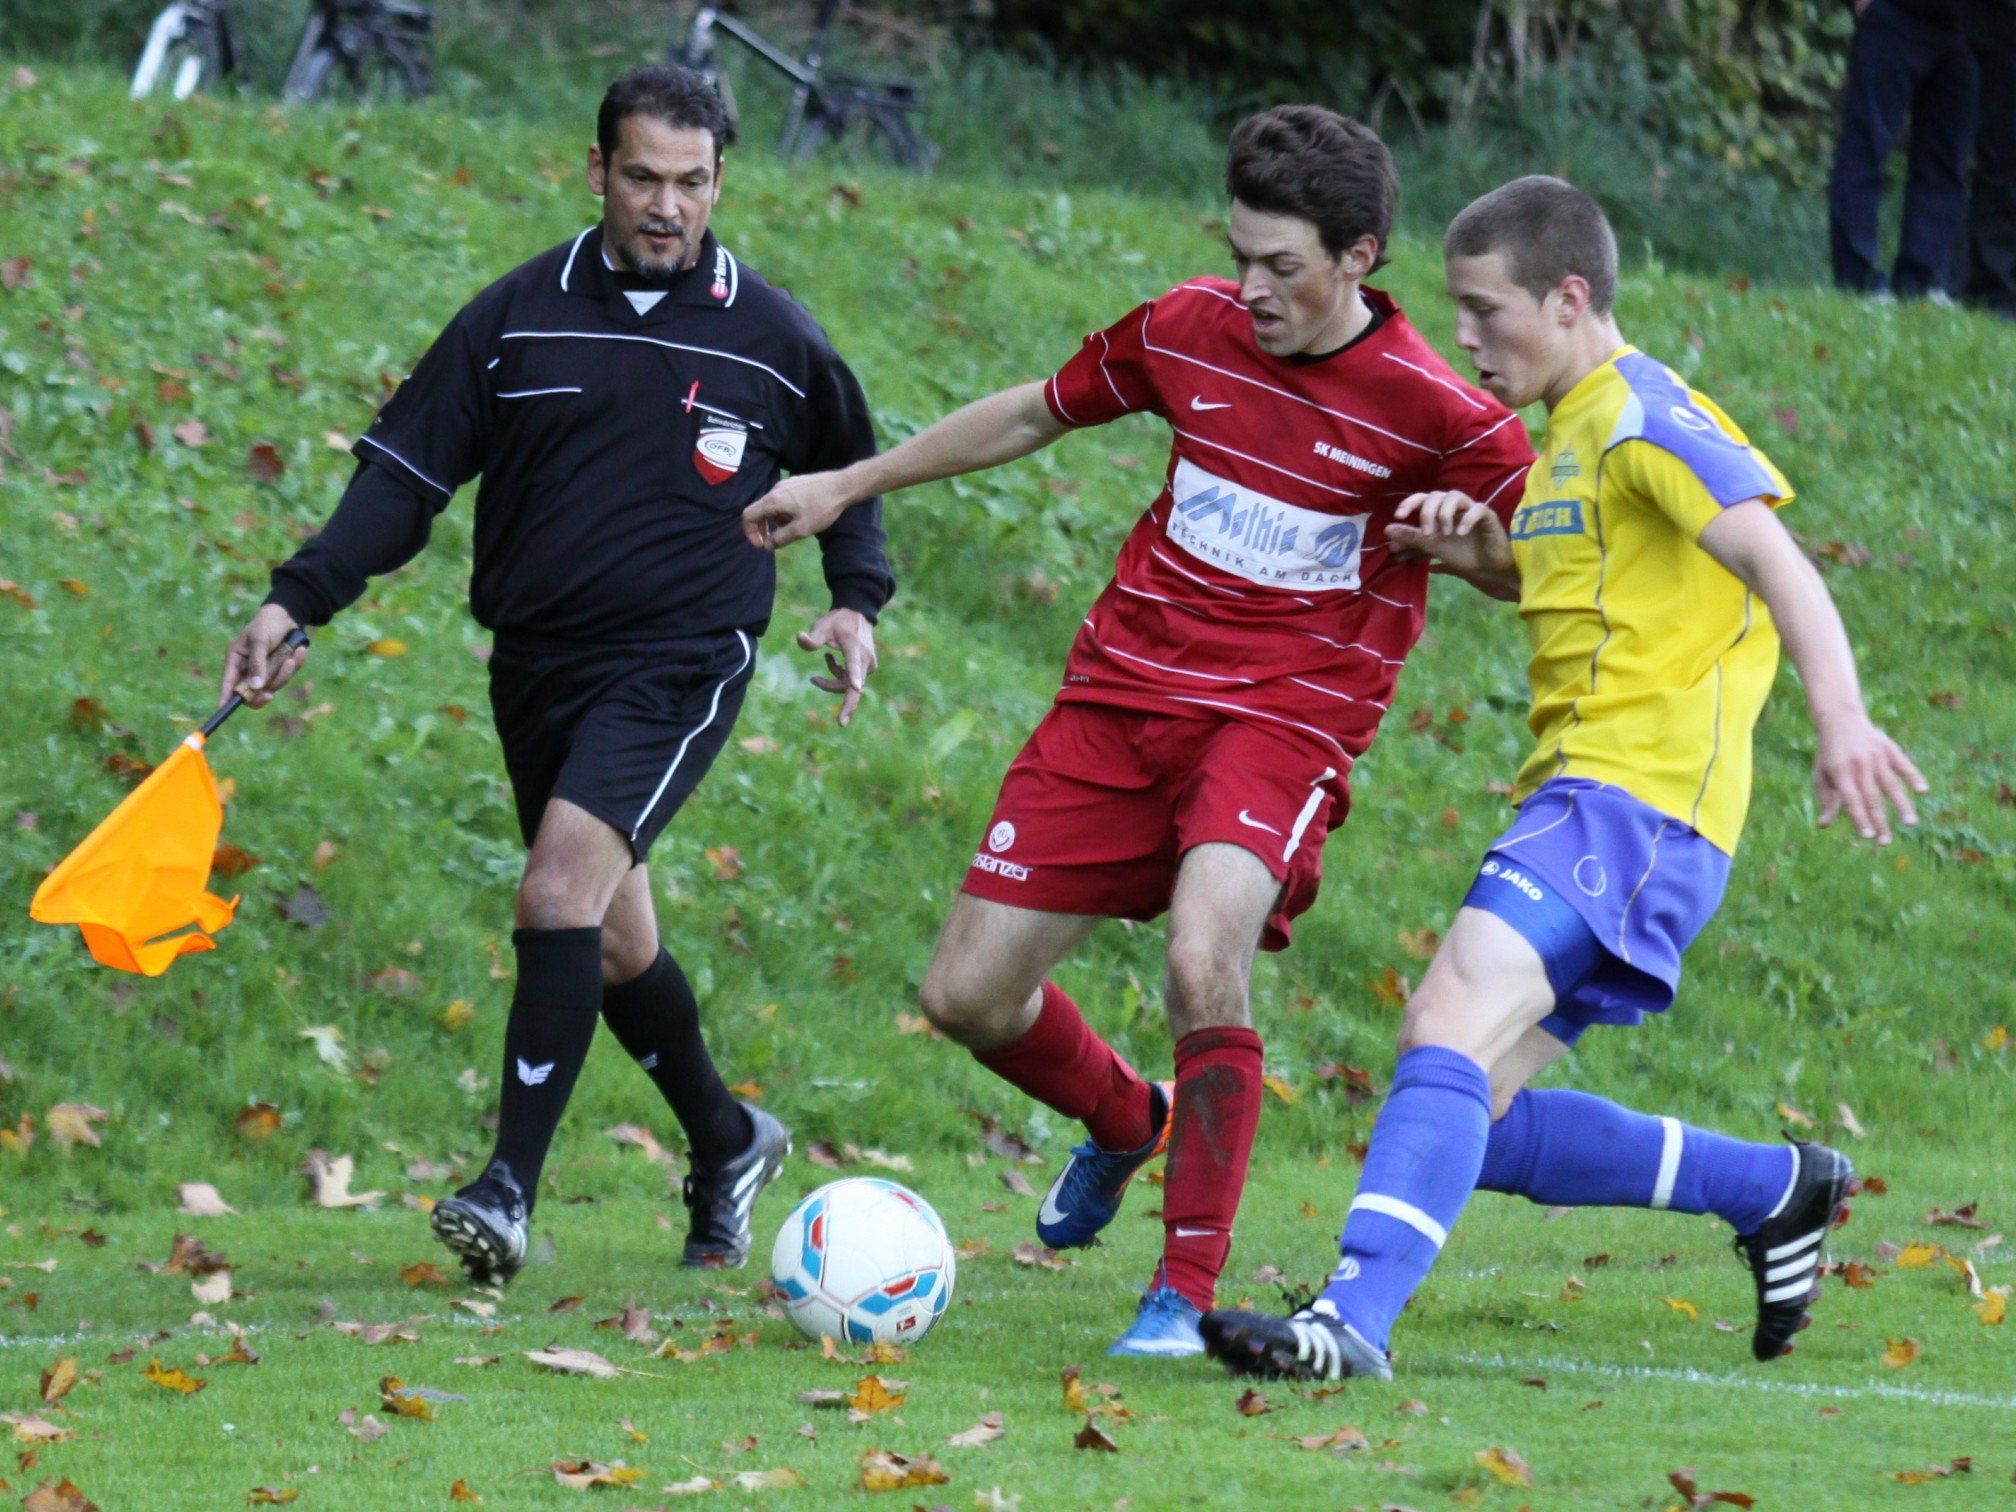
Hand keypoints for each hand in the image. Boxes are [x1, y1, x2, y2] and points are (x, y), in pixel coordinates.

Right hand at [219, 603, 306, 709]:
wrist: (289, 615)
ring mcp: (265, 669)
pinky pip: (288, 676)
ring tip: (290, 657)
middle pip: (252, 692)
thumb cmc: (267, 623)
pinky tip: (298, 651)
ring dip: (284, 673)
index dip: (225, 697)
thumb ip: (258, 663)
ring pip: (273, 685)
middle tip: (269, 696)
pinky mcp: (280, 668)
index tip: (223, 710)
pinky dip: (295, 664)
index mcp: (236, 659)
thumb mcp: (259, 641)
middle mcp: (249, 667)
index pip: (228, 682)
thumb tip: (255, 687)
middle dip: (262, 693)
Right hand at [742, 472, 852, 551]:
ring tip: (794, 528)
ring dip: (777, 520)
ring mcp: (786, 484)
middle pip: (759, 510)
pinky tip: (802, 516)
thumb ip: (781, 538)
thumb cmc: (823, 507)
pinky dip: (785, 512)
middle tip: (772, 541)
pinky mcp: (796, 483)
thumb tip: (767, 546)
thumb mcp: (801, 529)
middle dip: (762, 528)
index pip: (748, 515)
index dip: (750, 533)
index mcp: (773, 500)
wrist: (842, 486)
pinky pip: (783, 500)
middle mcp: (776, 489)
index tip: (761, 544)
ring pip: (773, 505)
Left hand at [798, 608, 877, 726]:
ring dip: (832, 683)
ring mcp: (868, 665)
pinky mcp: (867, 668)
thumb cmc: (838, 621)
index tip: (856, 687)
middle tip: (841, 723)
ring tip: (814, 678)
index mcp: (854, 647)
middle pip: (855, 686)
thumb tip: (800, 638)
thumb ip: (813, 636)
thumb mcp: (822, 625)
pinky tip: (829, 662)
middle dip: (847, 704)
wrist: (858, 614)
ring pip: (850, 685)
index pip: (854, 663)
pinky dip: (838, 676)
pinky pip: (851, 680)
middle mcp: (865, 658)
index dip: (854, 676)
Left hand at [1385, 490, 1513, 576]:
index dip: (1409, 503)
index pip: (1422, 498)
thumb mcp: (1432, 547)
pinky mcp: (1488, 516)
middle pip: (1437, 495)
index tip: (1398, 516)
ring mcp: (1471, 510)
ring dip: (1445, 514)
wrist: (1486, 569)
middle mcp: (1455, 507)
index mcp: (1440, 512)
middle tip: (1427, 533)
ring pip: (1455, 496)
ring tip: (1445, 534)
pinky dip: (1467, 519)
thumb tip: (1387, 531)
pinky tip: (1461, 533)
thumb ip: (1412, 538)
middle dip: (1427, 512)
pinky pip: (1478, 508)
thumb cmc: (1461, 554)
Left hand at [1813, 709, 1927, 843]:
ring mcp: (1876, 757)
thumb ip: (1826, 800)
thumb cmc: (1829, 754)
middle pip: (1872, 799)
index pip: (1852, 802)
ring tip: (1910, 823)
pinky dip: (1913, 776)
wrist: (1839, 720)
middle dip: (1879, 822)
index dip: (1860, 819)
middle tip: (1885, 843)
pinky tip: (1922, 791)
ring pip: (1891, 785)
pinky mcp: (1889, 749)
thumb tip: (1823, 826)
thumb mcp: (1821, 775)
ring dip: (1901, 805)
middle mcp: (1859, 766)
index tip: (1867, 837)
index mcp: (1840, 774)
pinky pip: (1904, 765)